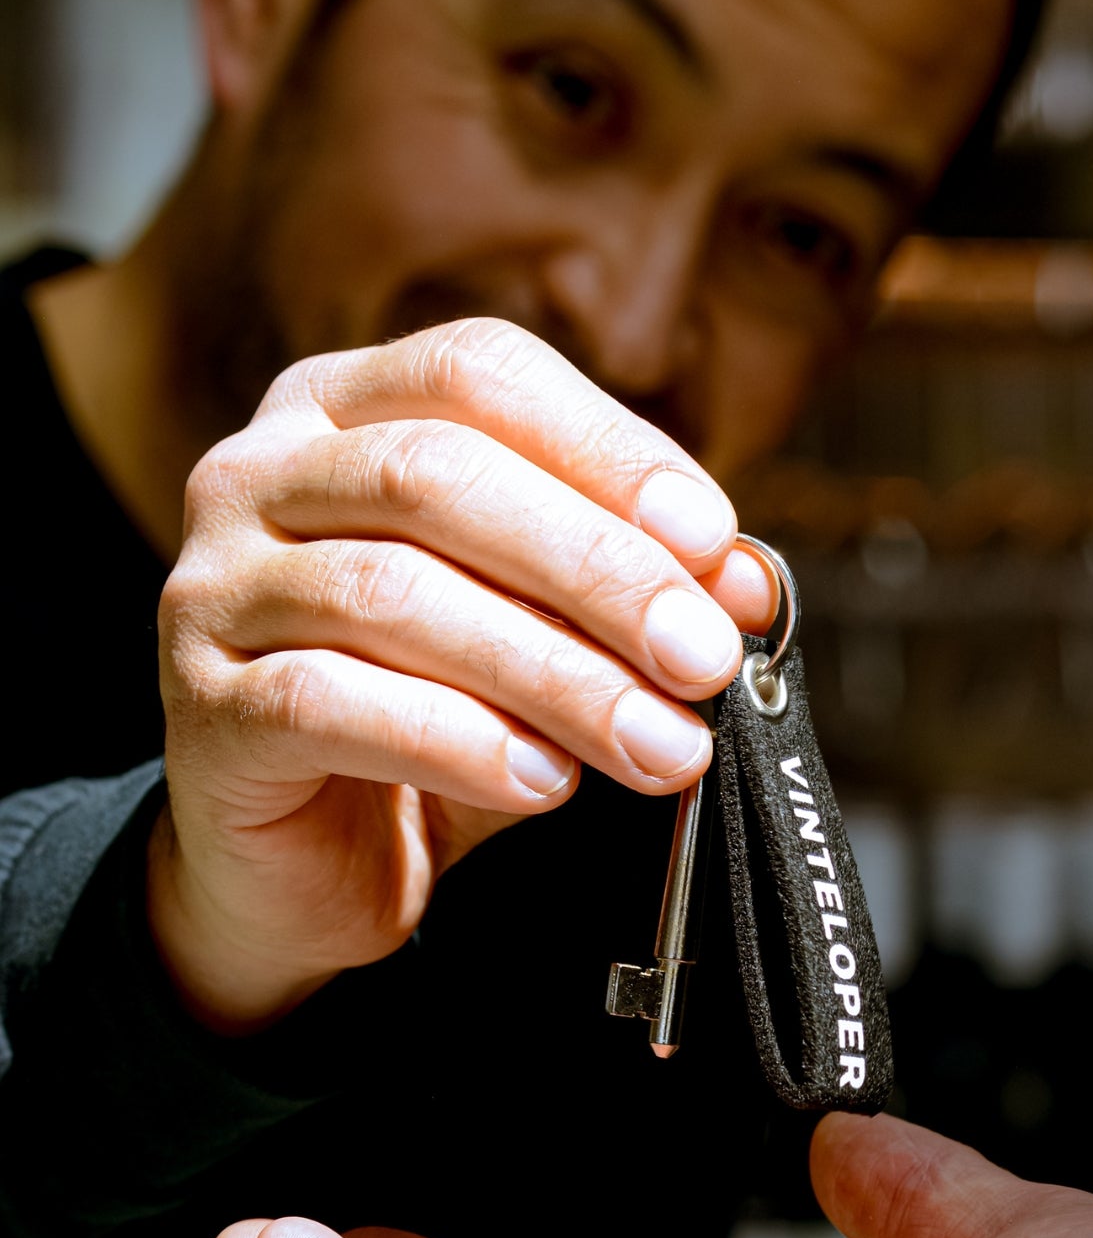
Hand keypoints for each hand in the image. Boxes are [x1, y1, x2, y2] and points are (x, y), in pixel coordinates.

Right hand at [153, 318, 773, 1029]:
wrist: (309, 861)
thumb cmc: (432, 719)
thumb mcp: (546, 636)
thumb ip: (627, 590)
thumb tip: (744, 582)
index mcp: (348, 412)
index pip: (482, 377)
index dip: (609, 449)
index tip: (716, 542)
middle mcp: (261, 472)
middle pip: (440, 478)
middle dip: (600, 571)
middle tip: (703, 659)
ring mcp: (214, 586)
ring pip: (395, 594)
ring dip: (556, 675)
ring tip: (659, 744)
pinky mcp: (204, 708)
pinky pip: (332, 702)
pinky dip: (459, 742)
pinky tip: (544, 782)